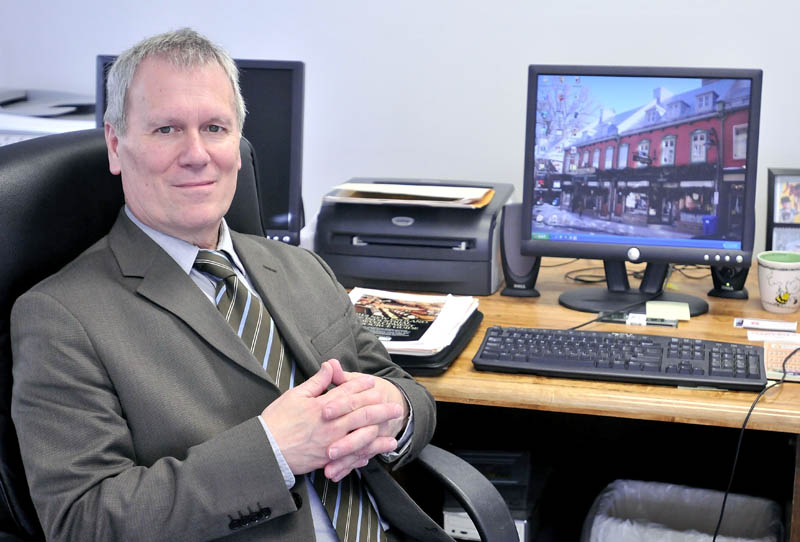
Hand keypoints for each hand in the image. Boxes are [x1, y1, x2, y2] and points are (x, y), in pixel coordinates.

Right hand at [260, 360, 402, 476]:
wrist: (265, 450)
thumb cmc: (277, 421)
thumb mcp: (295, 395)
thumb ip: (317, 382)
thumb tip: (330, 366)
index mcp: (322, 406)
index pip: (348, 393)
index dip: (362, 386)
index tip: (374, 382)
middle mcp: (330, 424)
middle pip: (361, 413)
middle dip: (380, 409)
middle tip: (395, 407)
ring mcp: (331, 443)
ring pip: (361, 436)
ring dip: (379, 433)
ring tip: (393, 430)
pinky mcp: (327, 459)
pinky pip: (350, 457)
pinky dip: (363, 454)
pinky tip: (373, 453)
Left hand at [320, 360, 409, 480]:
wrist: (396, 406)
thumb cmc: (369, 393)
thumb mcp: (355, 381)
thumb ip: (342, 377)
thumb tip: (331, 364)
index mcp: (367, 398)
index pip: (352, 401)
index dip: (339, 406)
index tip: (324, 412)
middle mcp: (372, 419)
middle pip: (360, 431)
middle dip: (345, 443)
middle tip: (329, 451)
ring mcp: (371, 436)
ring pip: (361, 450)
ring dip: (345, 460)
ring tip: (330, 467)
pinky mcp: (368, 448)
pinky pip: (357, 460)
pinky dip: (346, 468)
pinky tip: (334, 474)